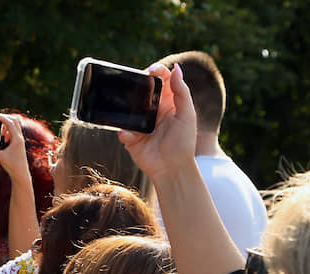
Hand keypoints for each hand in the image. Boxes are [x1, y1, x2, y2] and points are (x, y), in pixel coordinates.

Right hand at [0, 113, 30, 181]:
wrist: (22, 174)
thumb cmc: (13, 166)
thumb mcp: (0, 158)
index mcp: (17, 139)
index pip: (9, 123)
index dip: (1, 117)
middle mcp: (20, 138)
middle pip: (15, 120)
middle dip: (5, 118)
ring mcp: (20, 140)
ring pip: (16, 125)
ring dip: (7, 125)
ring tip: (0, 133)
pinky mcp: (20, 143)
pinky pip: (15, 132)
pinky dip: (9, 131)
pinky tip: (4, 139)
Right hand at [118, 63, 197, 181]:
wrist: (172, 169)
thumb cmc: (183, 142)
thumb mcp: (187, 114)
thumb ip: (181, 91)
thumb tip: (176, 68)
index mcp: (169, 103)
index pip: (162, 81)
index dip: (157, 72)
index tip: (151, 70)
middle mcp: (154, 111)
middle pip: (143, 92)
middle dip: (138, 87)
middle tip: (135, 85)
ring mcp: (141, 124)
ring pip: (129, 110)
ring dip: (128, 110)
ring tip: (130, 112)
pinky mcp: (131, 138)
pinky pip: (123, 130)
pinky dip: (124, 132)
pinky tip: (130, 135)